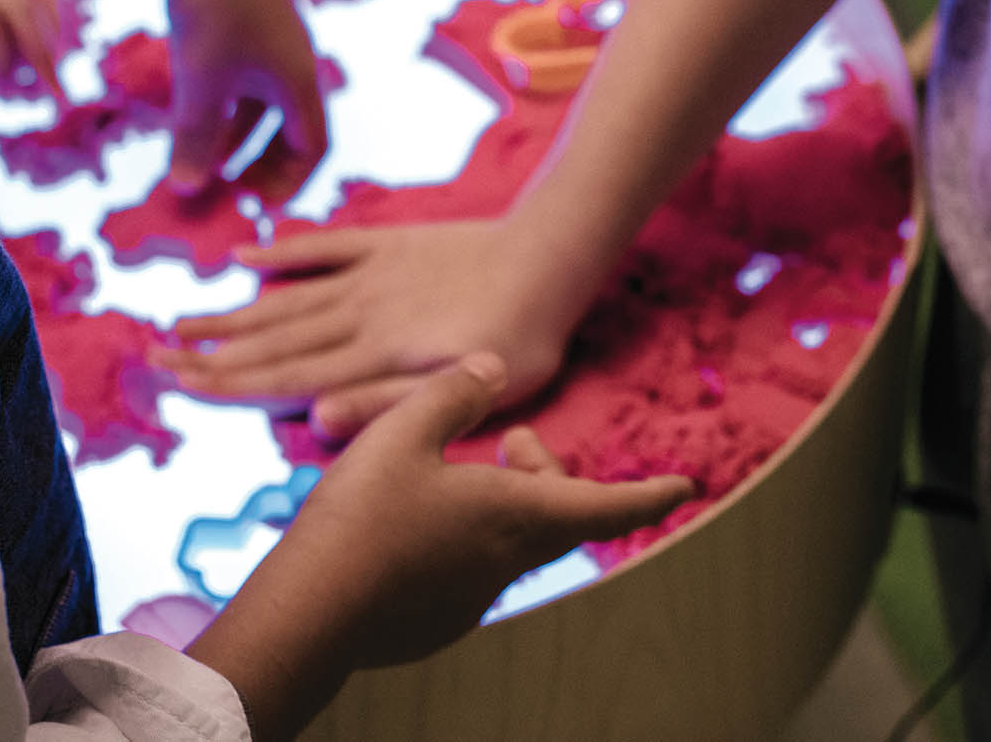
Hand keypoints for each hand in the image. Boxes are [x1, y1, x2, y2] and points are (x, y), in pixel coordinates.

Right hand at [158, 218, 576, 433]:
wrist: (552, 255)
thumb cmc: (520, 338)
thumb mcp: (468, 390)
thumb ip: (389, 404)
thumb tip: (317, 420)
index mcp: (375, 356)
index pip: (286, 376)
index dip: (228, 384)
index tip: (177, 387)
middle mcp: (360, 314)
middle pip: (273, 339)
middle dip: (211, 353)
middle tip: (153, 359)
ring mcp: (370, 275)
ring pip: (286, 297)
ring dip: (232, 312)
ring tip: (179, 321)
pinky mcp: (389, 244)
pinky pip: (326, 246)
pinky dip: (284, 251)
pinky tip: (244, 257)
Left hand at [162, 0, 329, 200]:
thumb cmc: (211, 13)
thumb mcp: (200, 86)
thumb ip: (196, 140)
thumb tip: (188, 187)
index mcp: (299, 80)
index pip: (314, 145)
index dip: (290, 182)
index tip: (254, 205)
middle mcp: (296, 56)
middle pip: (292, 123)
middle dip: (262, 160)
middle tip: (229, 186)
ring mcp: (272, 31)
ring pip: (263, 96)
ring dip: (237, 130)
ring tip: (200, 151)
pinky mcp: (247, 9)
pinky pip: (247, 68)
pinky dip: (226, 96)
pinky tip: (191, 99)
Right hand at [191, 355, 690, 737]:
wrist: (306, 617)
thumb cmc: (362, 518)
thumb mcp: (405, 431)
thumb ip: (454, 391)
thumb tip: (493, 367)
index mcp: (517, 515)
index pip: (609, 506)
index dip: (651, 494)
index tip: (684, 487)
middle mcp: (507, 562)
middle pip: (561, 516)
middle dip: (550, 474)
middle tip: (514, 440)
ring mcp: (473, 599)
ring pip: (514, 544)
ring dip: (505, 502)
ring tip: (461, 472)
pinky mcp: (438, 622)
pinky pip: (472, 571)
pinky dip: (466, 536)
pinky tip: (414, 520)